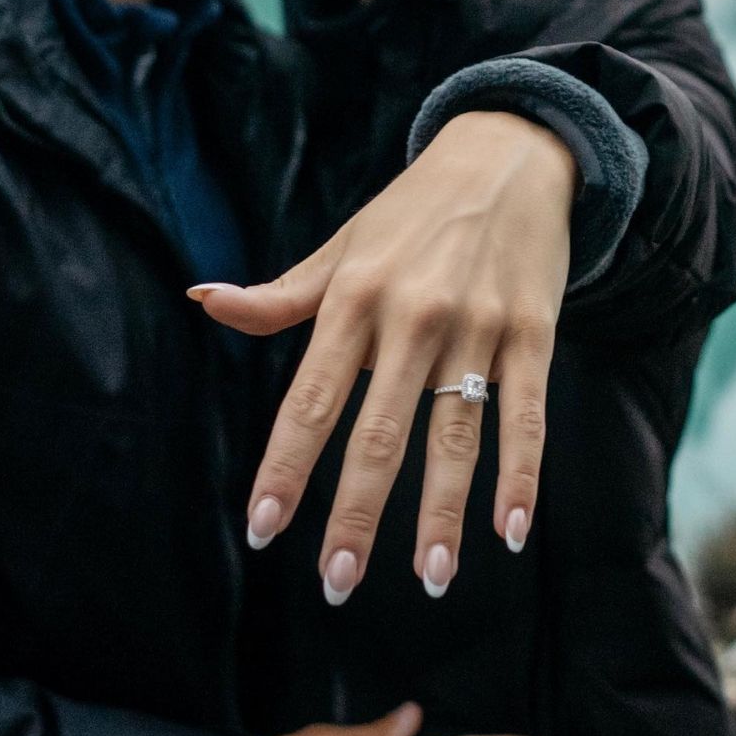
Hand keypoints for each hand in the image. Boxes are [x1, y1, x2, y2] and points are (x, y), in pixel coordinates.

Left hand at [189, 111, 574, 599]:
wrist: (506, 153)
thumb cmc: (409, 213)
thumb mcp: (340, 246)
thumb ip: (279, 295)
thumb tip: (204, 302)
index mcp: (352, 295)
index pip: (308, 399)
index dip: (284, 467)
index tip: (262, 528)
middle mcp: (411, 314)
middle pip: (377, 430)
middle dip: (353, 512)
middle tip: (335, 582)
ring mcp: (476, 324)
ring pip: (455, 432)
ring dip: (440, 512)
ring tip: (428, 578)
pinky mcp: (532, 330)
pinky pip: (527, 413)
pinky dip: (521, 474)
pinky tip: (511, 530)